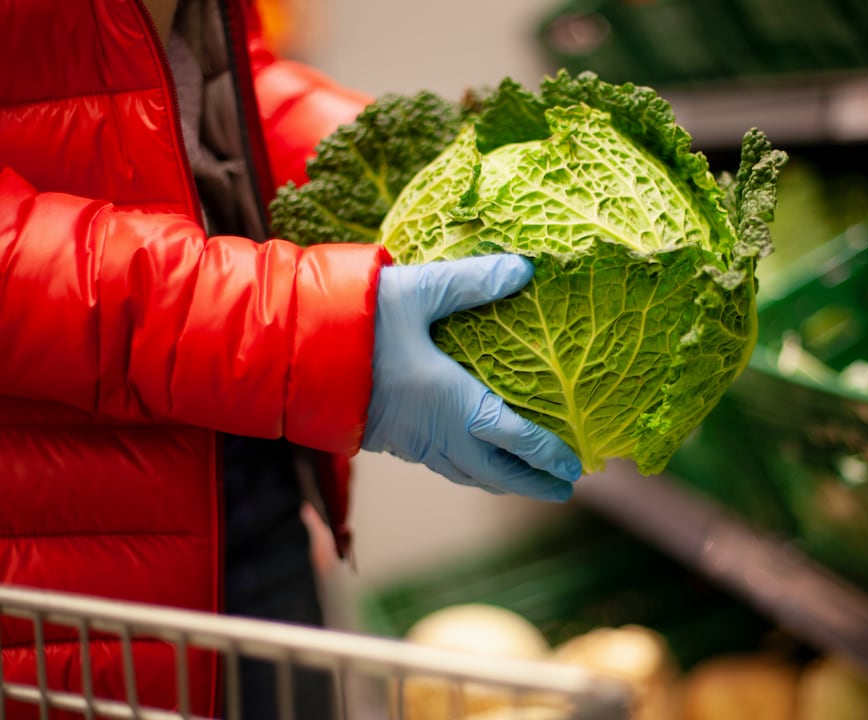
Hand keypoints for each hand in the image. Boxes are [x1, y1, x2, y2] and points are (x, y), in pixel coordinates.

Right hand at [361, 254, 581, 501]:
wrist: (292, 354)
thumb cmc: (357, 322)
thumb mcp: (417, 291)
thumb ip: (472, 281)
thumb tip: (524, 268)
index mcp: (453, 403)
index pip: (515, 438)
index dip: (548, 455)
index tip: (575, 468)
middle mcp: (437, 432)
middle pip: (496, 473)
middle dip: (532, 483)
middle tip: (563, 488)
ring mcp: (413, 442)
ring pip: (468, 474)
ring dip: (501, 481)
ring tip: (527, 482)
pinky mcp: (392, 441)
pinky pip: (443, 466)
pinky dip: (470, 470)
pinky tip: (473, 460)